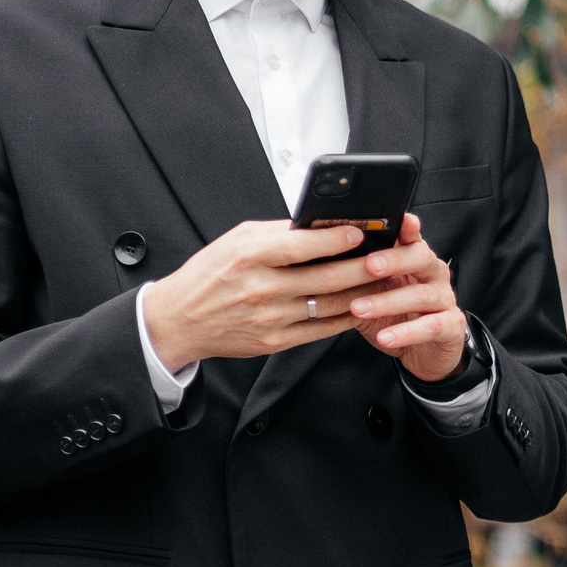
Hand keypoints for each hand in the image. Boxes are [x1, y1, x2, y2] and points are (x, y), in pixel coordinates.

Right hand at [142, 220, 383, 371]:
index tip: (361, 232)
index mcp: (250, 256)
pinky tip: (361, 305)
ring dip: (362, 293)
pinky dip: (345, 318)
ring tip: (382, 280)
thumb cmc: (210, 274)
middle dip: (363, 267)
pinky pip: (321, 330)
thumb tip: (320, 224)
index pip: (302, 246)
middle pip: (326, 278)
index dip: (336, 239)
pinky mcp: (275, 342)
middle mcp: (262, 288)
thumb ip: (278, 232)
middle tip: (387, 257)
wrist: (179, 320)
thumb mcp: (236, 240)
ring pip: (330, 306)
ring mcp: (270, 319)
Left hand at [346, 213, 468, 382]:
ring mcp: (445, 299)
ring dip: (388, 301)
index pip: (411, 236)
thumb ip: (355, 273)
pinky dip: (406, 332)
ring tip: (359, 308)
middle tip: (367, 265)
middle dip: (393, 259)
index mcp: (414, 259)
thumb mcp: (371, 291)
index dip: (405, 227)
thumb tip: (317, 255)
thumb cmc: (394, 315)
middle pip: (421, 257)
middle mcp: (433, 274)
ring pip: (421, 294)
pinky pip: (431, 326)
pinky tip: (385, 337)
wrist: (425, 351)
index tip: (395, 219)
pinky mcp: (451, 326)